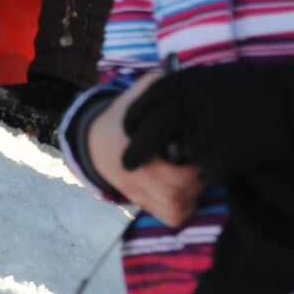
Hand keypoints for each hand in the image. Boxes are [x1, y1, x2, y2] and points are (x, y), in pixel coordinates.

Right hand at [85, 74, 206, 227]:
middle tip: (200, 161)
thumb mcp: (137, 95)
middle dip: (197, 178)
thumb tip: (177, 75)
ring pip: (178, 207)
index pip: (176, 175)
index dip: (195, 164)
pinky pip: (173, 217)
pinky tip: (185, 190)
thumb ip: (156, 85)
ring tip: (193, 173)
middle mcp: (133, 179)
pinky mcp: (144, 206)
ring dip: (193, 193)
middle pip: (180, 193)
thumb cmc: (123, 119)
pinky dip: (183, 208)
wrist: (93, 144)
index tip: (197, 148)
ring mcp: (138, 195)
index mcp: (132, 153)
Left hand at [122, 56, 293, 183]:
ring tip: (223, 143)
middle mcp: (183, 110)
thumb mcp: (210, 79)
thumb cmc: (255, 88)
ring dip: (194, 159)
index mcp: (181, 86)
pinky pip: (210, 172)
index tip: (128, 131)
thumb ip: (182, 92)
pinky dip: (221, 169)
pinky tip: (239, 153)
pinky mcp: (216, 161)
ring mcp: (199, 137)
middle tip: (127, 163)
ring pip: (182, 158)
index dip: (133, 121)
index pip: (142, 107)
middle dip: (135, 152)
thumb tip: (157, 104)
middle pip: (148, 136)